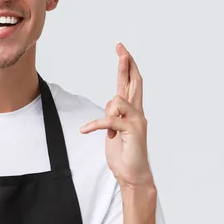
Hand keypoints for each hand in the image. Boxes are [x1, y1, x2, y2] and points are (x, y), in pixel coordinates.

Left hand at [80, 43, 153, 188]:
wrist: (132, 175)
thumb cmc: (124, 152)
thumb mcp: (113, 129)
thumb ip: (114, 114)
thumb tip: (112, 104)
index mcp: (133, 111)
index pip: (131, 84)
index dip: (127, 67)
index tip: (123, 51)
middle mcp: (138, 113)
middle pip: (133, 83)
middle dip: (126, 65)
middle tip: (121, 49)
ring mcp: (137, 121)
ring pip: (116, 100)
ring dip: (106, 114)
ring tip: (108, 133)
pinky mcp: (132, 131)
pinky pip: (109, 120)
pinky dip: (95, 125)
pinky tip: (85, 130)